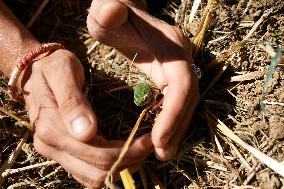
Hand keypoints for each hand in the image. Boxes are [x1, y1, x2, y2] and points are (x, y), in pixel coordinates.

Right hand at [21, 49, 152, 187]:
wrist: (35, 74)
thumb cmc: (53, 67)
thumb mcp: (62, 71)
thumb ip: (72, 100)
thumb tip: (85, 132)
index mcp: (52, 128)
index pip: (97, 154)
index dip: (126, 152)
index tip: (148, 140)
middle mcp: (51, 147)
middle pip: (96, 172)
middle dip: (127, 162)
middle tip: (149, 146)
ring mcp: (56, 153)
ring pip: (92, 178)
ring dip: (120, 169)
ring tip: (140, 151)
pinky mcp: (62, 153)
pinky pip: (87, 172)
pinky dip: (109, 168)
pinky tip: (124, 153)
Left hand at [87, 0, 199, 159]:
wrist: (119, 12)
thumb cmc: (110, 13)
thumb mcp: (105, 11)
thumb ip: (107, 10)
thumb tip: (111, 12)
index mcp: (170, 43)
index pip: (181, 82)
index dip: (174, 112)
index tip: (158, 139)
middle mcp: (180, 57)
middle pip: (188, 97)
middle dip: (177, 126)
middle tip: (162, 154)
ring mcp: (177, 67)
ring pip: (185, 103)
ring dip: (176, 129)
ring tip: (162, 153)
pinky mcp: (169, 76)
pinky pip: (175, 102)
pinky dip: (170, 121)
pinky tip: (159, 137)